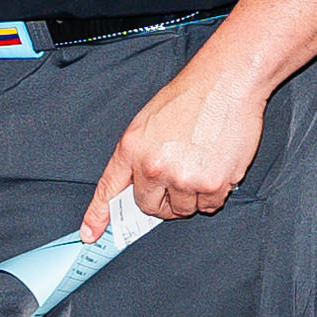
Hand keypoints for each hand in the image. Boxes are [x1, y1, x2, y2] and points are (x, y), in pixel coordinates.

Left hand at [105, 58, 268, 225]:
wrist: (226, 82)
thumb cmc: (190, 98)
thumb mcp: (147, 122)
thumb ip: (138, 156)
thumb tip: (138, 186)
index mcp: (131, 148)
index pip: (109, 189)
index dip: (98, 215)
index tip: (91, 234)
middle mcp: (152, 166)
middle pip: (150, 207)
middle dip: (164, 201)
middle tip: (179, 179)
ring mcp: (181, 177)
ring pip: (183, 209)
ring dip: (192, 196)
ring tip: (200, 164)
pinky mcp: (211, 184)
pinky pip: (210, 206)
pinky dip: (215, 193)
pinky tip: (216, 167)